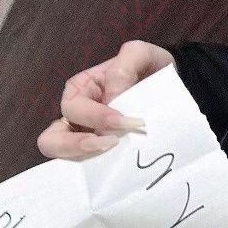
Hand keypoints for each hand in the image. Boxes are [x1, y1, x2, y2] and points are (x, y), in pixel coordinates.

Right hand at [37, 39, 175, 159]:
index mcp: (80, 90)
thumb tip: (112, 97)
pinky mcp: (102, 156)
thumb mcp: (141, 55)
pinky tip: (116, 169)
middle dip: (79, 143)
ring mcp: (87, 139)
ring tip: (112, 155)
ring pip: (62, 157)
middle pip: (54, 138)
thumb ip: (124, 66)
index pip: (72, 107)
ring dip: (83, 159)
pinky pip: (88, 169)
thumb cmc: (150, 71)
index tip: (123, 120)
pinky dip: (96, 172)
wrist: (173, 91)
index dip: (95, 116)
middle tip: (112, 143)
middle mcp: (77, 117)